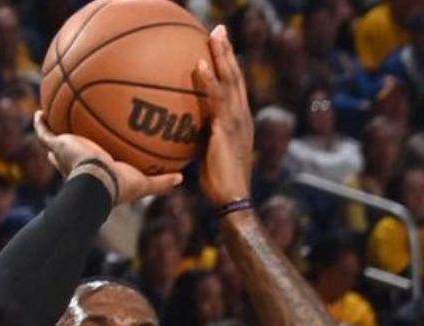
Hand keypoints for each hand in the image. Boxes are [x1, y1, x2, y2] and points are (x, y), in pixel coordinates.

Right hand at [33, 111, 181, 204]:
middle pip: (66, 155)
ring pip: (53, 141)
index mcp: (92, 173)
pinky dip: (40, 122)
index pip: (88, 168)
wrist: (98, 182)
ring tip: (50, 115)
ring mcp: (65, 154)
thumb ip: (161, 182)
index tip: (89, 152)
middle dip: (65, 146)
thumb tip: (181, 178)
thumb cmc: (120, 186)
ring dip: (51, 130)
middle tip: (69, 133)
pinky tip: (39, 110)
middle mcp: (76, 164)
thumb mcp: (144, 184)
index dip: (87, 161)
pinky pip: (44, 132)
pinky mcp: (58, 144)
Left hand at [192, 26, 253, 205]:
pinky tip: (199, 64)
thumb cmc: (217, 181)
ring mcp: (237, 121)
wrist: (231, 198)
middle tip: (219, 29)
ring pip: (230, 81)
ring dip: (221, 56)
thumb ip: (200, 134)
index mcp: (239, 120)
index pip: (234, 86)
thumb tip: (181, 126)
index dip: (228, 65)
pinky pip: (217, 99)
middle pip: (235, 76)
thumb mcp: (207, 152)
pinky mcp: (228, 128)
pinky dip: (208, 80)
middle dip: (227, 51)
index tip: (220, 46)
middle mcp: (242, 116)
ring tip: (213, 35)